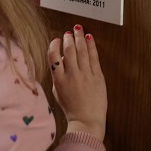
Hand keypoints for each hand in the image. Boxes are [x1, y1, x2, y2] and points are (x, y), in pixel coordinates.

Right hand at [48, 25, 107, 142]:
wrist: (86, 120)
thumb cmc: (70, 107)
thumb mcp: (57, 92)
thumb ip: (57, 75)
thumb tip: (62, 59)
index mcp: (59, 80)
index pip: (53, 57)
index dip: (54, 45)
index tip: (56, 40)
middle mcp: (72, 75)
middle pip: (69, 51)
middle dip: (68, 38)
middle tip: (68, 32)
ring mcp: (85, 75)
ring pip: (82, 51)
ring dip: (79, 38)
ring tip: (78, 29)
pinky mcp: (97, 76)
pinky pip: (94, 57)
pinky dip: (91, 45)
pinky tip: (89, 37)